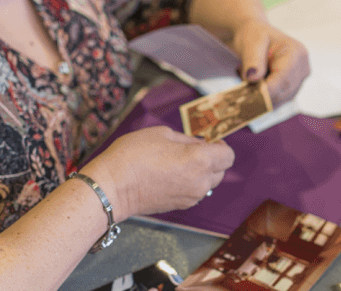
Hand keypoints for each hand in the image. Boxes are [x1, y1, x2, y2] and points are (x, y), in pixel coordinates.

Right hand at [79, 126, 233, 221]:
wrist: (112, 187)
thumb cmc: (133, 156)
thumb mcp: (162, 134)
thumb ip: (187, 139)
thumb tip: (199, 144)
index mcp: (200, 159)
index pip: (228, 155)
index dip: (220, 145)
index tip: (209, 140)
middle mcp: (201, 181)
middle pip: (221, 170)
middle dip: (212, 159)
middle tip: (191, 149)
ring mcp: (191, 196)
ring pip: (208, 183)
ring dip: (200, 172)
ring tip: (177, 162)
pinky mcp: (180, 206)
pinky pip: (194, 192)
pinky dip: (189, 183)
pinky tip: (170, 174)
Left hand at [231, 20, 309, 106]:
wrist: (255, 36)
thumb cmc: (254, 35)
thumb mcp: (251, 42)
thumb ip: (252, 59)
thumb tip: (253, 78)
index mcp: (296, 53)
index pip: (283, 80)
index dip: (266, 91)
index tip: (247, 96)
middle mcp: (302, 68)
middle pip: (282, 93)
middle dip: (260, 93)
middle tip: (241, 82)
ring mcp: (299, 80)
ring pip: (278, 100)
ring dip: (260, 95)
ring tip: (246, 76)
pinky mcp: (292, 88)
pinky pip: (276, 100)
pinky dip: (262, 96)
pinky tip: (253, 82)